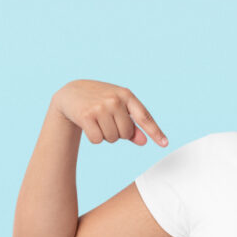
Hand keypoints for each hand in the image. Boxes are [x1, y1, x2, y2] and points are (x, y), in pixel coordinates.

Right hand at [50, 79, 166, 145]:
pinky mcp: (86, 116)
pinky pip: (98, 140)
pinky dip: (94, 138)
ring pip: (113, 138)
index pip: (144, 116)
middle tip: (107, 120)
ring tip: (98, 120)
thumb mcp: (119, 107)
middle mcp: (115, 100)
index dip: (155, 132)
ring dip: (106, 135)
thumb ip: (133, 124)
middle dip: (118, 133)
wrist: (71, 92)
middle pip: (126, 133)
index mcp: (127, 95)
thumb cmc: (100, 101)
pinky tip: (89, 125)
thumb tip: (143, 142)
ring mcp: (100, 107)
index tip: (165, 143)